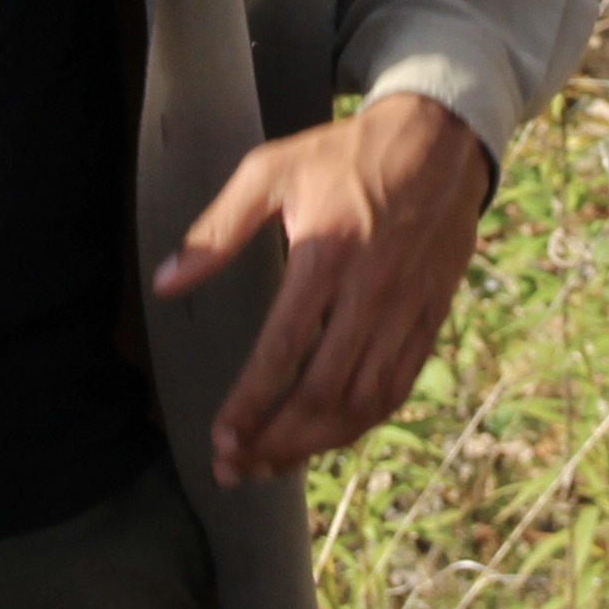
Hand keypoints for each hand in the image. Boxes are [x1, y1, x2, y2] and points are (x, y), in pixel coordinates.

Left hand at [154, 93, 493, 484]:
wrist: (440, 141)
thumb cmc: (345, 156)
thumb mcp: (271, 171)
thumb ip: (217, 229)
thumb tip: (168, 283)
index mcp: (326, 254)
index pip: (284, 350)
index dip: (251, 404)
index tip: (220, 439)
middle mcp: (371, 291)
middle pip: (325, 390)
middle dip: (278, 440)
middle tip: (237, 468)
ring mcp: (407, 309)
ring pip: (364, 399)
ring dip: (317, 443)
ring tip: (273, 465)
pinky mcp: (430, 317)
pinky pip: (397, 386)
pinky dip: (361, 422)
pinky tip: (327, 437)